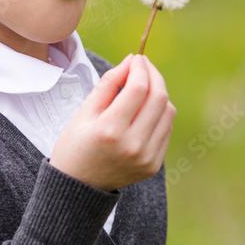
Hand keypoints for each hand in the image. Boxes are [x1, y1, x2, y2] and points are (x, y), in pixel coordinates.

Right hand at [49, 54, 175, 191]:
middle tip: (144, 65)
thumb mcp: (84, 111)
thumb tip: (132, 61)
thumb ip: (109, 83)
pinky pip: (167, 129)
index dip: (140, 67)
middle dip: (153, 74)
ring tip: (143, 87)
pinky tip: (145, 109)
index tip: (136, 58)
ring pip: (168, 112)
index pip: (138, 88)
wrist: (78, 186)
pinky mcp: (153, 165)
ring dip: (159, 92)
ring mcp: (146, 157)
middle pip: (159, 97)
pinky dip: (160, 113)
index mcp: (111, 130)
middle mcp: (133, 145)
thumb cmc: (76, 145)